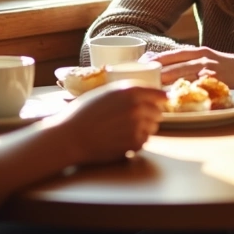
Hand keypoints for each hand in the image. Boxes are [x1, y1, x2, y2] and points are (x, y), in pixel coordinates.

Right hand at [49, 81, 165, 165]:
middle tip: (135, 119)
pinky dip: (137, 142)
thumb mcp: (104, 93)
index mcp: (129, 91)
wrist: (70, 136)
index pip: (158, 94)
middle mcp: (136, 106)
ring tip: (124, 130)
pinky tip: (121, 139)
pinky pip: (144, 142)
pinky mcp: (134, 143)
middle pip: (158, 112)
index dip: (161, 98)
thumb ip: (126, 91)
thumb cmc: (82, 113)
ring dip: (144, 129)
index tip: (163, 101)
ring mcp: (137, 125)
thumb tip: (145, 93)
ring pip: (153, 128)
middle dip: (150, 115)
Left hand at [146, 46, 233, 91]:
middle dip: (155, 71)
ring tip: (148, 87)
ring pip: (181, 73)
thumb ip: (193, 63)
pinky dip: (183, 91)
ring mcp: (209, 68)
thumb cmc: (231, 68)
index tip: (138, 64)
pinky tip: (172, 97)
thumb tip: (170, 70)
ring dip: (164, 80)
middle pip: (172, 63)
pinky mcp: (217, 80)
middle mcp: (202, 57)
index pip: (172, 54)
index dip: (155, 59)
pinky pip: (196, 86)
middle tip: (138, 78)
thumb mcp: (210, 60)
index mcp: (199, 51)